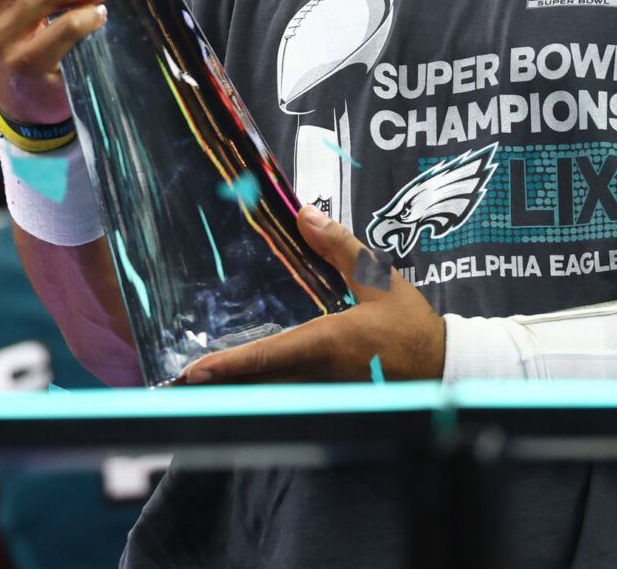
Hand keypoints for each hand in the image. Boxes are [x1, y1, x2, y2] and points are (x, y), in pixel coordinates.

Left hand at [179, 207, 444, 383]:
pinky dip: (259, 394)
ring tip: (197, 385)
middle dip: (217, 387)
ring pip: (268, 398)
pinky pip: (285, 401)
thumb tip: (305, 214)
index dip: (228, 365)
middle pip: (256, 387)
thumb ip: (340, 248)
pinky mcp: (328, 402)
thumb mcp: (380, 278)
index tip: (192, 371)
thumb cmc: (410, 325)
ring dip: (234, 393)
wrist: (442, 369)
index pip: (268, 356)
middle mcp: (318, 376)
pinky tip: (242, 387)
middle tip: (174, 385)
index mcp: (327, 344)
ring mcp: (322, 395)